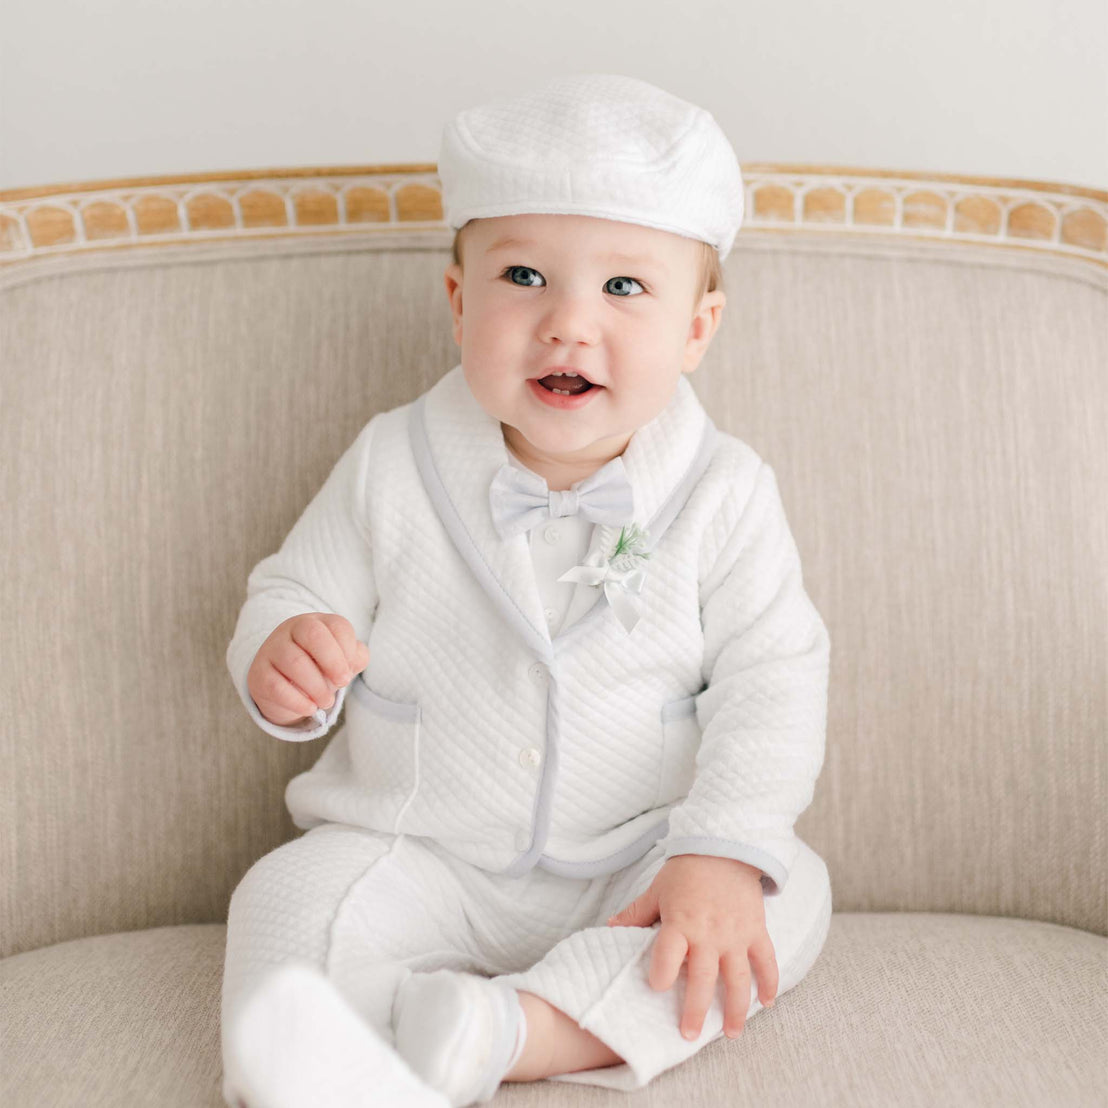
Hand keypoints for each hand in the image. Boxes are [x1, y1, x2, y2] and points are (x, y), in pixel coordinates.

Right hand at [248, 613, 368, 726]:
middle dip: (333, 661)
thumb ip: (356, 656)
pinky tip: (310, 708)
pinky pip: (277, 687)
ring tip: (327, 701)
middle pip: (313, 635)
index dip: (349, 649)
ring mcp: (272, 650)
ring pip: (295, 662)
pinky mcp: (259, 674)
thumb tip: (354, 661)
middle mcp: (291, 630)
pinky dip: (297, 701)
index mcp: (316, 622)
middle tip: (343, 682)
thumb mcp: (341, 659)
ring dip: (317, 687)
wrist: (282, 686)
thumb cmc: (318, 667)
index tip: (351, 668)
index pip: (337, 626)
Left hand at [607, 854, 776, 1040]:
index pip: (668, 954)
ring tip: (731, 1033)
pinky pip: (766, 961)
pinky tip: (766, 1003)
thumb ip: (637, 913)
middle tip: (689, 1035)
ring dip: (735, 1009)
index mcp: (680, 922)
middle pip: (702, 978)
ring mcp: (735, 934)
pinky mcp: (755, 930)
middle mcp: (709, 933)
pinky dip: (769, 982)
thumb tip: (611, 927)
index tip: (657, 989)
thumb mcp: (657, 890)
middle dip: (696, 1010)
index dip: (661, 973)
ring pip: (738, 979)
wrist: (724, 847)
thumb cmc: (686, 871)